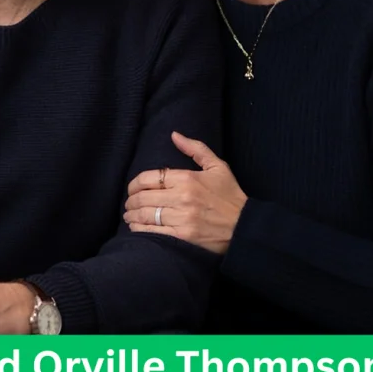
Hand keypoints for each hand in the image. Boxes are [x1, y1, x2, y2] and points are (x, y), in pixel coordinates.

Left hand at [124, 132, 247, 253]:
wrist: (244, 227)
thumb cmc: (230, 196)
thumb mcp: (217, 167)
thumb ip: (195, 148)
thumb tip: (174, 135)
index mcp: (187, 179)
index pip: (149, 178)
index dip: (135, 184)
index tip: (132, 189)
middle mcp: (182, 198)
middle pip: (144, 197)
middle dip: (131, 200)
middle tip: (128, 203)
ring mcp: (182, 218)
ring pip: (146, 215)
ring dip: (132, 215)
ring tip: (129, 215)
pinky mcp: (183, 237)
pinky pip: (153, 232)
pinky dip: (140, 230)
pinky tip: (136, 227)